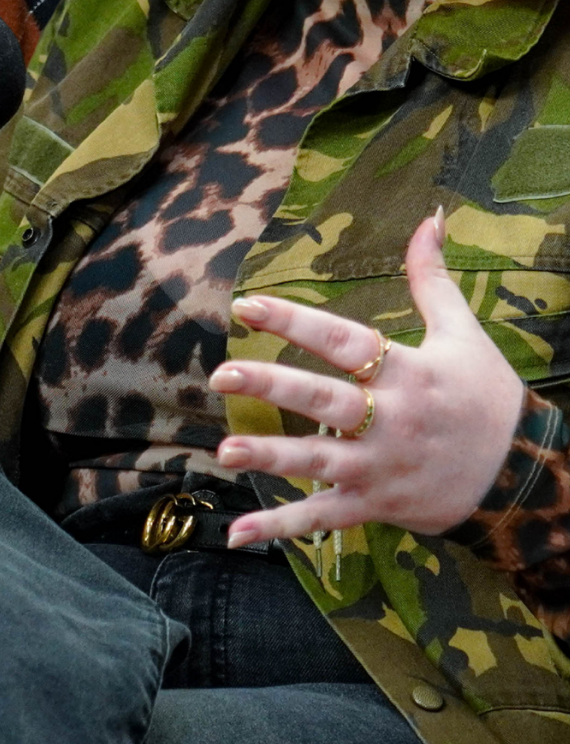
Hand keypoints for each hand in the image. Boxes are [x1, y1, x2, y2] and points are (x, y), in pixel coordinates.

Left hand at [208, 208, 526, 546]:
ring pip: (319, 462)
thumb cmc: (488, 397)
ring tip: (224, 449)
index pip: (343, 341)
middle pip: (325, 400)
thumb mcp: (463, 332)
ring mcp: (381, 468)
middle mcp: (390, 419)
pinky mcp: (377, 506)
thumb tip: (428, 217)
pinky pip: (324, 518)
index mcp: (407, 371)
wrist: (525, 478)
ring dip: (271, 457)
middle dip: (273, 387)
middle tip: (223, 374)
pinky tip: (239, 531)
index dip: (295, 322)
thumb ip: (432, 277)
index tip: (248, 304)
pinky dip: (282, 526)